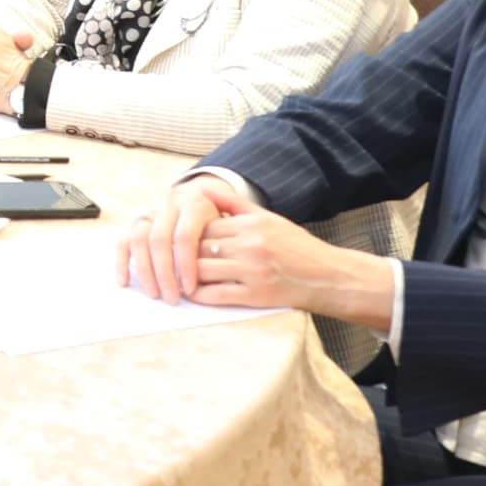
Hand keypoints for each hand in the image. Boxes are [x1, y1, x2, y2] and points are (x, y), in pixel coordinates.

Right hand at [122, 173, 250, 302]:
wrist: (205, 202)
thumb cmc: (221, 225)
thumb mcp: (231, 226)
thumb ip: (227, 242)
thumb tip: (220, 271)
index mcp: (194, 201)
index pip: (184, 237)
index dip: (185, 265)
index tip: (190, 289)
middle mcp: (170, 202)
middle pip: (159, 239)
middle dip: (164, 273)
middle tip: (171, 298)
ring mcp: (151, 211)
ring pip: (139, 240)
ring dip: (144, 271)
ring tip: (154, 294)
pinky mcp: (137, 222)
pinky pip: (123, 241)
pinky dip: (121, 262)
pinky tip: (125, 281)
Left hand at [126, 179, 392, 326]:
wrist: (328, 277)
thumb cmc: (297, 247)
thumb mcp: (268, 218)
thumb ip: (236, 205)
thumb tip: (205, 189)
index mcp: (250, 224)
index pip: (203, 225)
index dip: (183, 233)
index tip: (167, 237)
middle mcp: (249, 245)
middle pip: (198, 247)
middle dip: (177, 254)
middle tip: (157, 259)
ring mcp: (252, 271)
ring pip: (202, 272)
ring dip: (183, 276)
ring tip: (170, 278)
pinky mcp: (256, 296)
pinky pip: (217, 295)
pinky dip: (199, 296)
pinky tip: (191, 294)